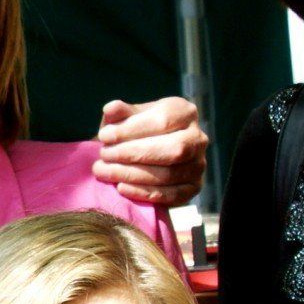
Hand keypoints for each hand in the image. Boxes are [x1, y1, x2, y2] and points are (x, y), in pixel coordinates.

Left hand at [92, 97, 208, 206]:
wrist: (141, 158)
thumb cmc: (132, 133)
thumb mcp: (125, 119)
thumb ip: (119, 113)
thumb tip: (110, 109)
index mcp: (185, 112)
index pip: (162, 120)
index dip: (131, 129)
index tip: (104, 136)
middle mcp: (198, 138)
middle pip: (172, 148)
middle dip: (133, 154)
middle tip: (104, 155)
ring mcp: (199, 164)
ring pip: (170, 173)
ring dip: (132, 174)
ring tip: (104, 171)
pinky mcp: (194, 187)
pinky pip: (172, 194)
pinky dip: (144, 192)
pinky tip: (120, 187)